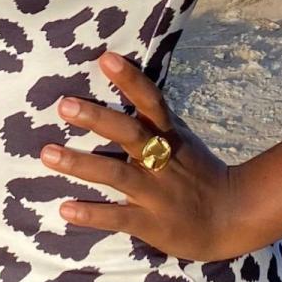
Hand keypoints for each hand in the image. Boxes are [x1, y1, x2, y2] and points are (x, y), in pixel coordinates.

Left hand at [41, 51, 260, 261]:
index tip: (106, 58)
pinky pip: (119, 217)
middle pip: (130, 134)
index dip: (131, 80)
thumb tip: (126, 84)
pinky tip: (66, 209)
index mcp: (170, 137)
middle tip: (64, 105)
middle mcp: (163, 161)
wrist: (233, 217)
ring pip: (117, 175)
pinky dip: (92, 214)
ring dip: (81, 164)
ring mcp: (158, 193)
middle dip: (98, 119)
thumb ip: (154, 120)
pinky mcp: (152, 223)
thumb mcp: (182, 140)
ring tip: (48, 154)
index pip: (151, 101)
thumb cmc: (199, 174)